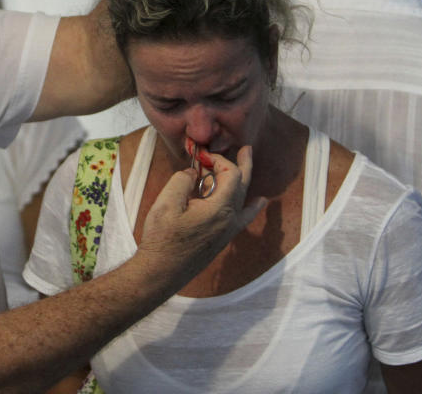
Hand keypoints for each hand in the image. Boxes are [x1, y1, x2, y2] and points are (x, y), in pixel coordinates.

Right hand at [137, 145, 265, 283]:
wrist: (162, 273)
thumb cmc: (162, 239)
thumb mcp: (167, 202)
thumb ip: (183, 180)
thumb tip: (194, 173)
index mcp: (220, 208)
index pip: (230, 174)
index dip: (219, 160)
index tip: (201, 156)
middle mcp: (230, 219)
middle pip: (243, 185)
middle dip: (244, 164)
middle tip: (246, 148)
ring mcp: (228, 231)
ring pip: (242, 199)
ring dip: (243, 180)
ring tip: (247, 163)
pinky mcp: (222, 238)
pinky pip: (243, 216)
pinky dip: (251, 205)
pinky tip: (260, 202)